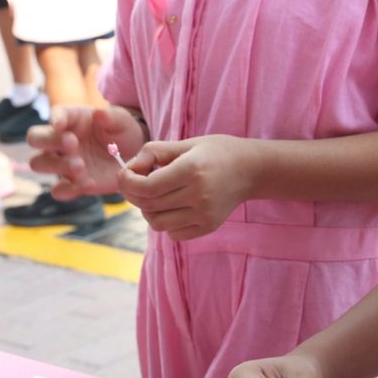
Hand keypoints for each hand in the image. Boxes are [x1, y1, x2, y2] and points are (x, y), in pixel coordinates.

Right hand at [27, 106, 144, 198]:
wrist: (134, 156)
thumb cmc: (123, 132)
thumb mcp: (122, 121)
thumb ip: (111, 117)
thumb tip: (99, 113)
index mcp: (71, 119)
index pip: (55, 115)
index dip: (55, 119)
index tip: (60, 125)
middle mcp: (60, 140)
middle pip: (35, 138)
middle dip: (48, 141)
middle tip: (73, 144)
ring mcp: (62, 162)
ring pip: (39, 163)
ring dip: (56, 165)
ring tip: (80, 166)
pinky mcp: (72, 183)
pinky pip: (58, 190)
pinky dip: (69, 189)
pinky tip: (89, 184)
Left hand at [121, 134, 250, 239]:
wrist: (252, 170)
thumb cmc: (216, 152)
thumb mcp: (187, 143)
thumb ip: (154, 152)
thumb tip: (128, 168)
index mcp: (192, 170)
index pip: (146, 187)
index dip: (127, 182)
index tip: (125, 174)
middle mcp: (199, 195)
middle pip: (148, 205)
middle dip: (134, 194)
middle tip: (137, 182)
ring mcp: (205, 214)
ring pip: (157, 223)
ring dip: (148, 210)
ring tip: (156, 195)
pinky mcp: (209, 226)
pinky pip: (173, 233)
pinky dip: (165, 222)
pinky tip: (173, 206)